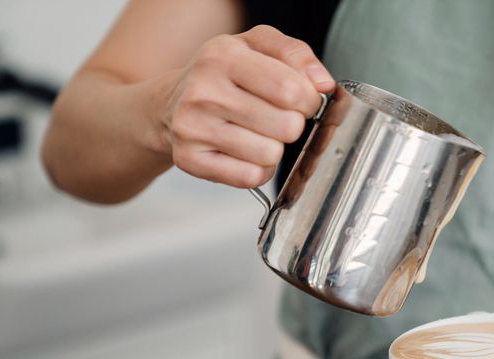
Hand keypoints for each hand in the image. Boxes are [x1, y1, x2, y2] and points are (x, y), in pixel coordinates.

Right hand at [158, 25, 333, 187]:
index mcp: (222, 56)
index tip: (303, 100)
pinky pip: (250, 177)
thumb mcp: (257, 46)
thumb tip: (323, 84)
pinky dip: (258, 169)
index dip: (309, 100)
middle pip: (287, 126)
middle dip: (293, 125)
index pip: (291, 90)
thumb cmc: (223, 75)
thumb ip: (295, 54)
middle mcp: (203, 91)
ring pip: (270, 155)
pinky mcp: (190, 159)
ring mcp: (193, 128)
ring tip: (258, 133)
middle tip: (277, 118)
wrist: (171, 102)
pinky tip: (245, 153)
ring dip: (275, 149)